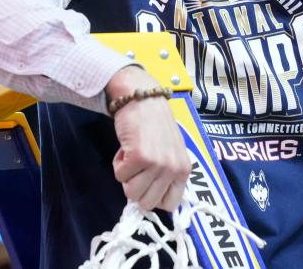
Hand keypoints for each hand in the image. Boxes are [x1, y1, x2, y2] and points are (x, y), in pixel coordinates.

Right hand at [106, 66, 190, 211]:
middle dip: (136, 187)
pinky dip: (118, 163)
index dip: (153, 196)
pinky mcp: (139, 157)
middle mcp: (173, 169)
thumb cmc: (155, 124)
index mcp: (184, 170)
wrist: (142, 98)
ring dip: (126, 176)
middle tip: (137, 166)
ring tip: (132, 155)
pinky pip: (120, 176)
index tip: (147, 181)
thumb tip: (152, 200)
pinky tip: (126, 148)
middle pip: (147, 203)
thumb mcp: (171, 152)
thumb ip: (166, 175)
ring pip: (131, 193)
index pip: (169, 204)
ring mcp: (157, 164)